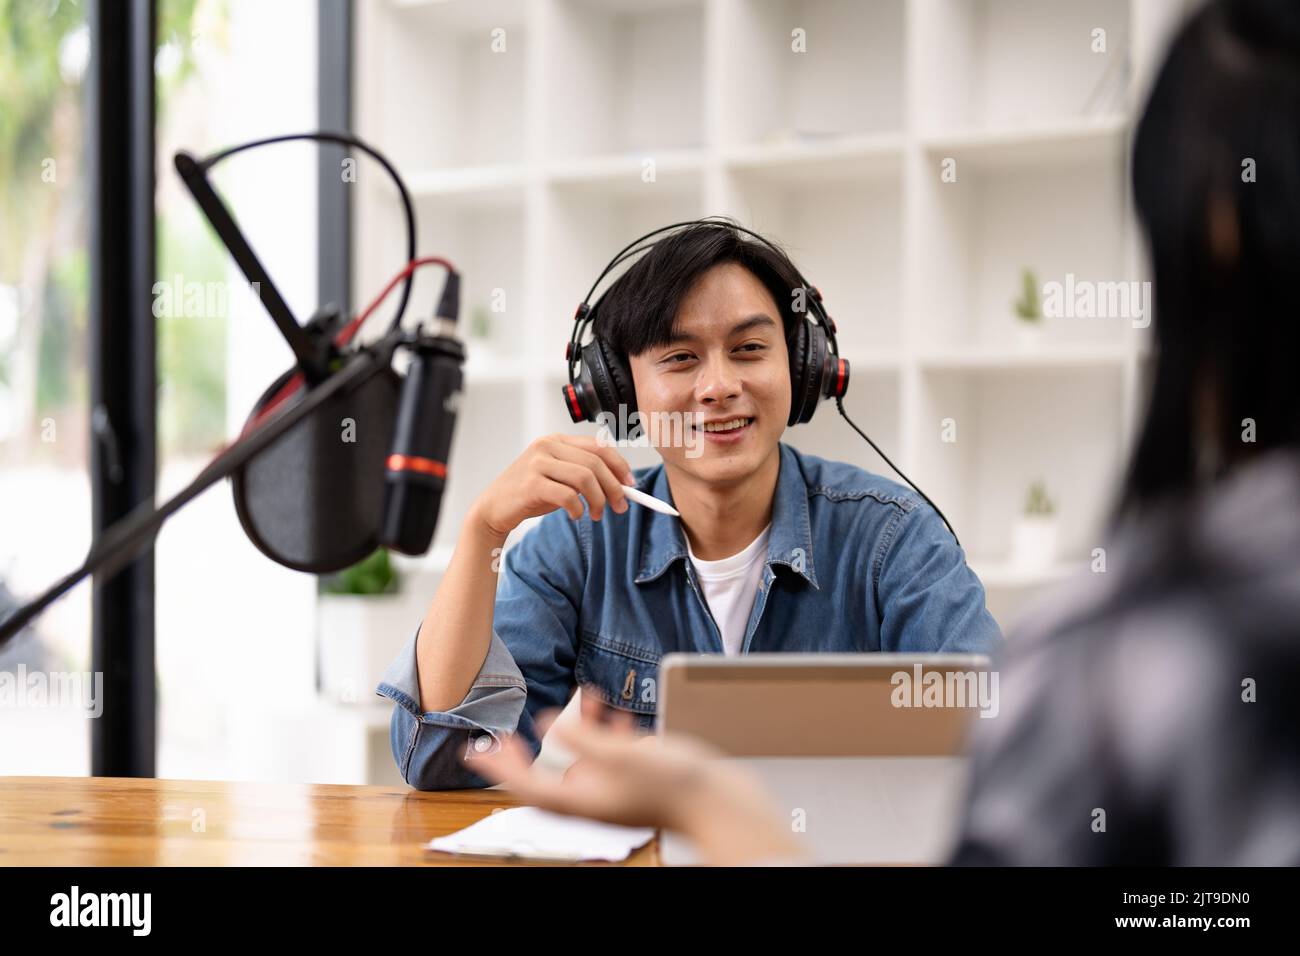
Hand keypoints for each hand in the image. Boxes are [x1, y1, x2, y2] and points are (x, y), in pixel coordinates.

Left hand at [465, 701, 805, 865]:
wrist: (719, 802)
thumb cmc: (674, 785)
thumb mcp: (623, 755)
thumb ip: (584, 738)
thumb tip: (549, 723)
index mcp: (583, 800)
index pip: (527, 784)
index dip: (499, 767)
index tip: (477, 750)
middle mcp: (594, 798)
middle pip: (546, 776)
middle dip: (527, 753)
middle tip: (506, 735)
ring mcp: (615, 790)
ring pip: (578, 761)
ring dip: (571, 732)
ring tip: (574, 703)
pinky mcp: (635, 780)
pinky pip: (607, 756)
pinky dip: (601, 733)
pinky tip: (608, 710)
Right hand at [470, 433, 634, 537]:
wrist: (493, 509)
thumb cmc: (529, 494)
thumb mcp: (558, 478)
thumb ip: (584, 476)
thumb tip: (621, 486)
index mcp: (556, 440)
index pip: (598, 446)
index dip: (619, 465)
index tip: (630, 485)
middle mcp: (547, 446)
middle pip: (595, 462)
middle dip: (614, 487)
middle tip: (620, 506)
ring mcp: (537, 463)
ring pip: (585, 478)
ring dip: (598, 500)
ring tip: (597, 515)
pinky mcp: (530, 484)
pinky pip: (567, 495)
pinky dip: (578, 509)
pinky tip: (576, 516)